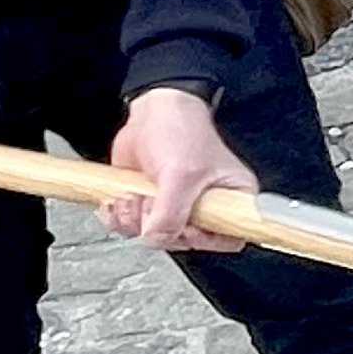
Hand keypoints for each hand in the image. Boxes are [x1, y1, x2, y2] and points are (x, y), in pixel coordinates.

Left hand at [103, 87, 251, 253]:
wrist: (151, 113)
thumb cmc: (181, 131)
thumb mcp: (181, 174)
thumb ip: (171, 214)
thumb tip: (158, 238)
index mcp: (232, 198)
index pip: (229, 237)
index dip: (205, 238)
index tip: (186, 225)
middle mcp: (206, 206)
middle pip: (185, 240)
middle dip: (159, 224)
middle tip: (153, 201)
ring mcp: (176, 207)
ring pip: (154, 236)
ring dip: (134, 219)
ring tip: (134, 194)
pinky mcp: (151, 205)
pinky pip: (133, 227)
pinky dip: (120, 216)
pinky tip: (120, 198)